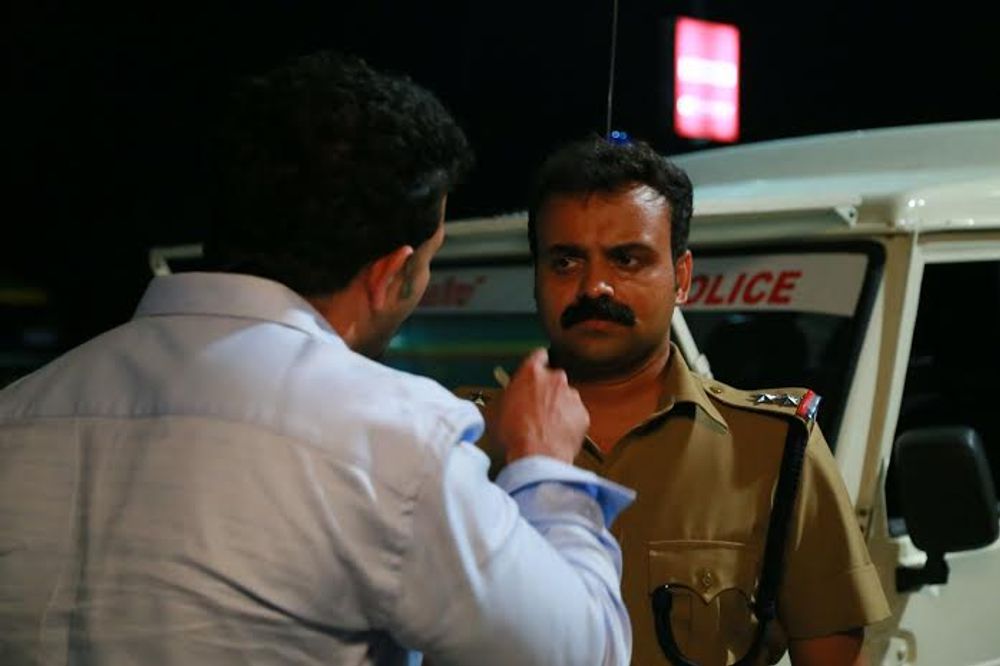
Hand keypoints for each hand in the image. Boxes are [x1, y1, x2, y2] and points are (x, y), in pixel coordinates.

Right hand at [488, 348, 588, 463]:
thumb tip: (514, 395)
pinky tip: (557, 433)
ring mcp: (571, 396)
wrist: (537, 454)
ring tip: (546, 426)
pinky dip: (569, 421)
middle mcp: (554, 379)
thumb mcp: (501, 408)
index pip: (539, 355)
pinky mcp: (582, 413)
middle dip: (548, 391)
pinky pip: (575, 414)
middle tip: (537, 408)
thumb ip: (512, 393)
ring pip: (566, 398)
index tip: (539, 366)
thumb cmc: (516, 433)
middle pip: (553, 379)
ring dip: (559, 407)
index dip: (538, 361)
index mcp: (531, 373)